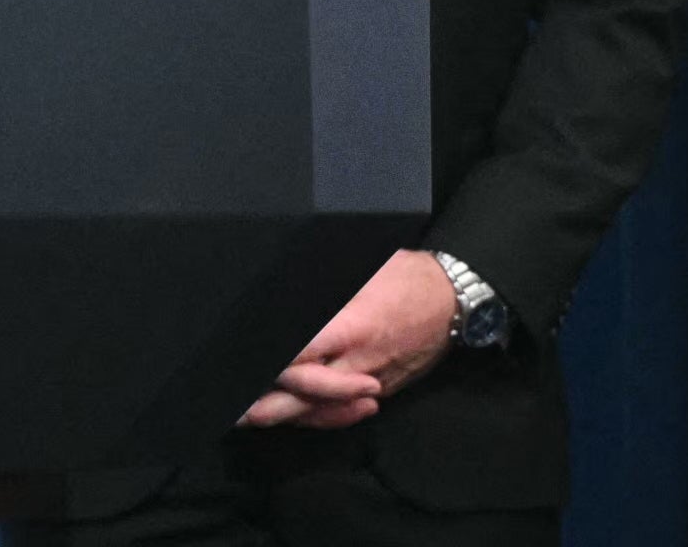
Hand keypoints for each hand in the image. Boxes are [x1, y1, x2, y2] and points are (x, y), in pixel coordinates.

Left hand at [239, 249, 455, 429]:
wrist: (454, 300)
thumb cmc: (402, 276)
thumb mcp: (361, 270)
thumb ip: (320, 289)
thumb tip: (282, 290)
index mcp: (350, 326)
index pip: (301, 352)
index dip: (272, 362)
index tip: (242, 361)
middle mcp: (359, 360)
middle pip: (306, 390)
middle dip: (268, 402)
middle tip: (233, 407)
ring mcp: (371, 378)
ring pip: (323, 406)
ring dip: (287, 414)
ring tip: (250, 417)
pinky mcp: (383, 388)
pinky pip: (344, 409)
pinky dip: (319, 416)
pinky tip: (296, 415)